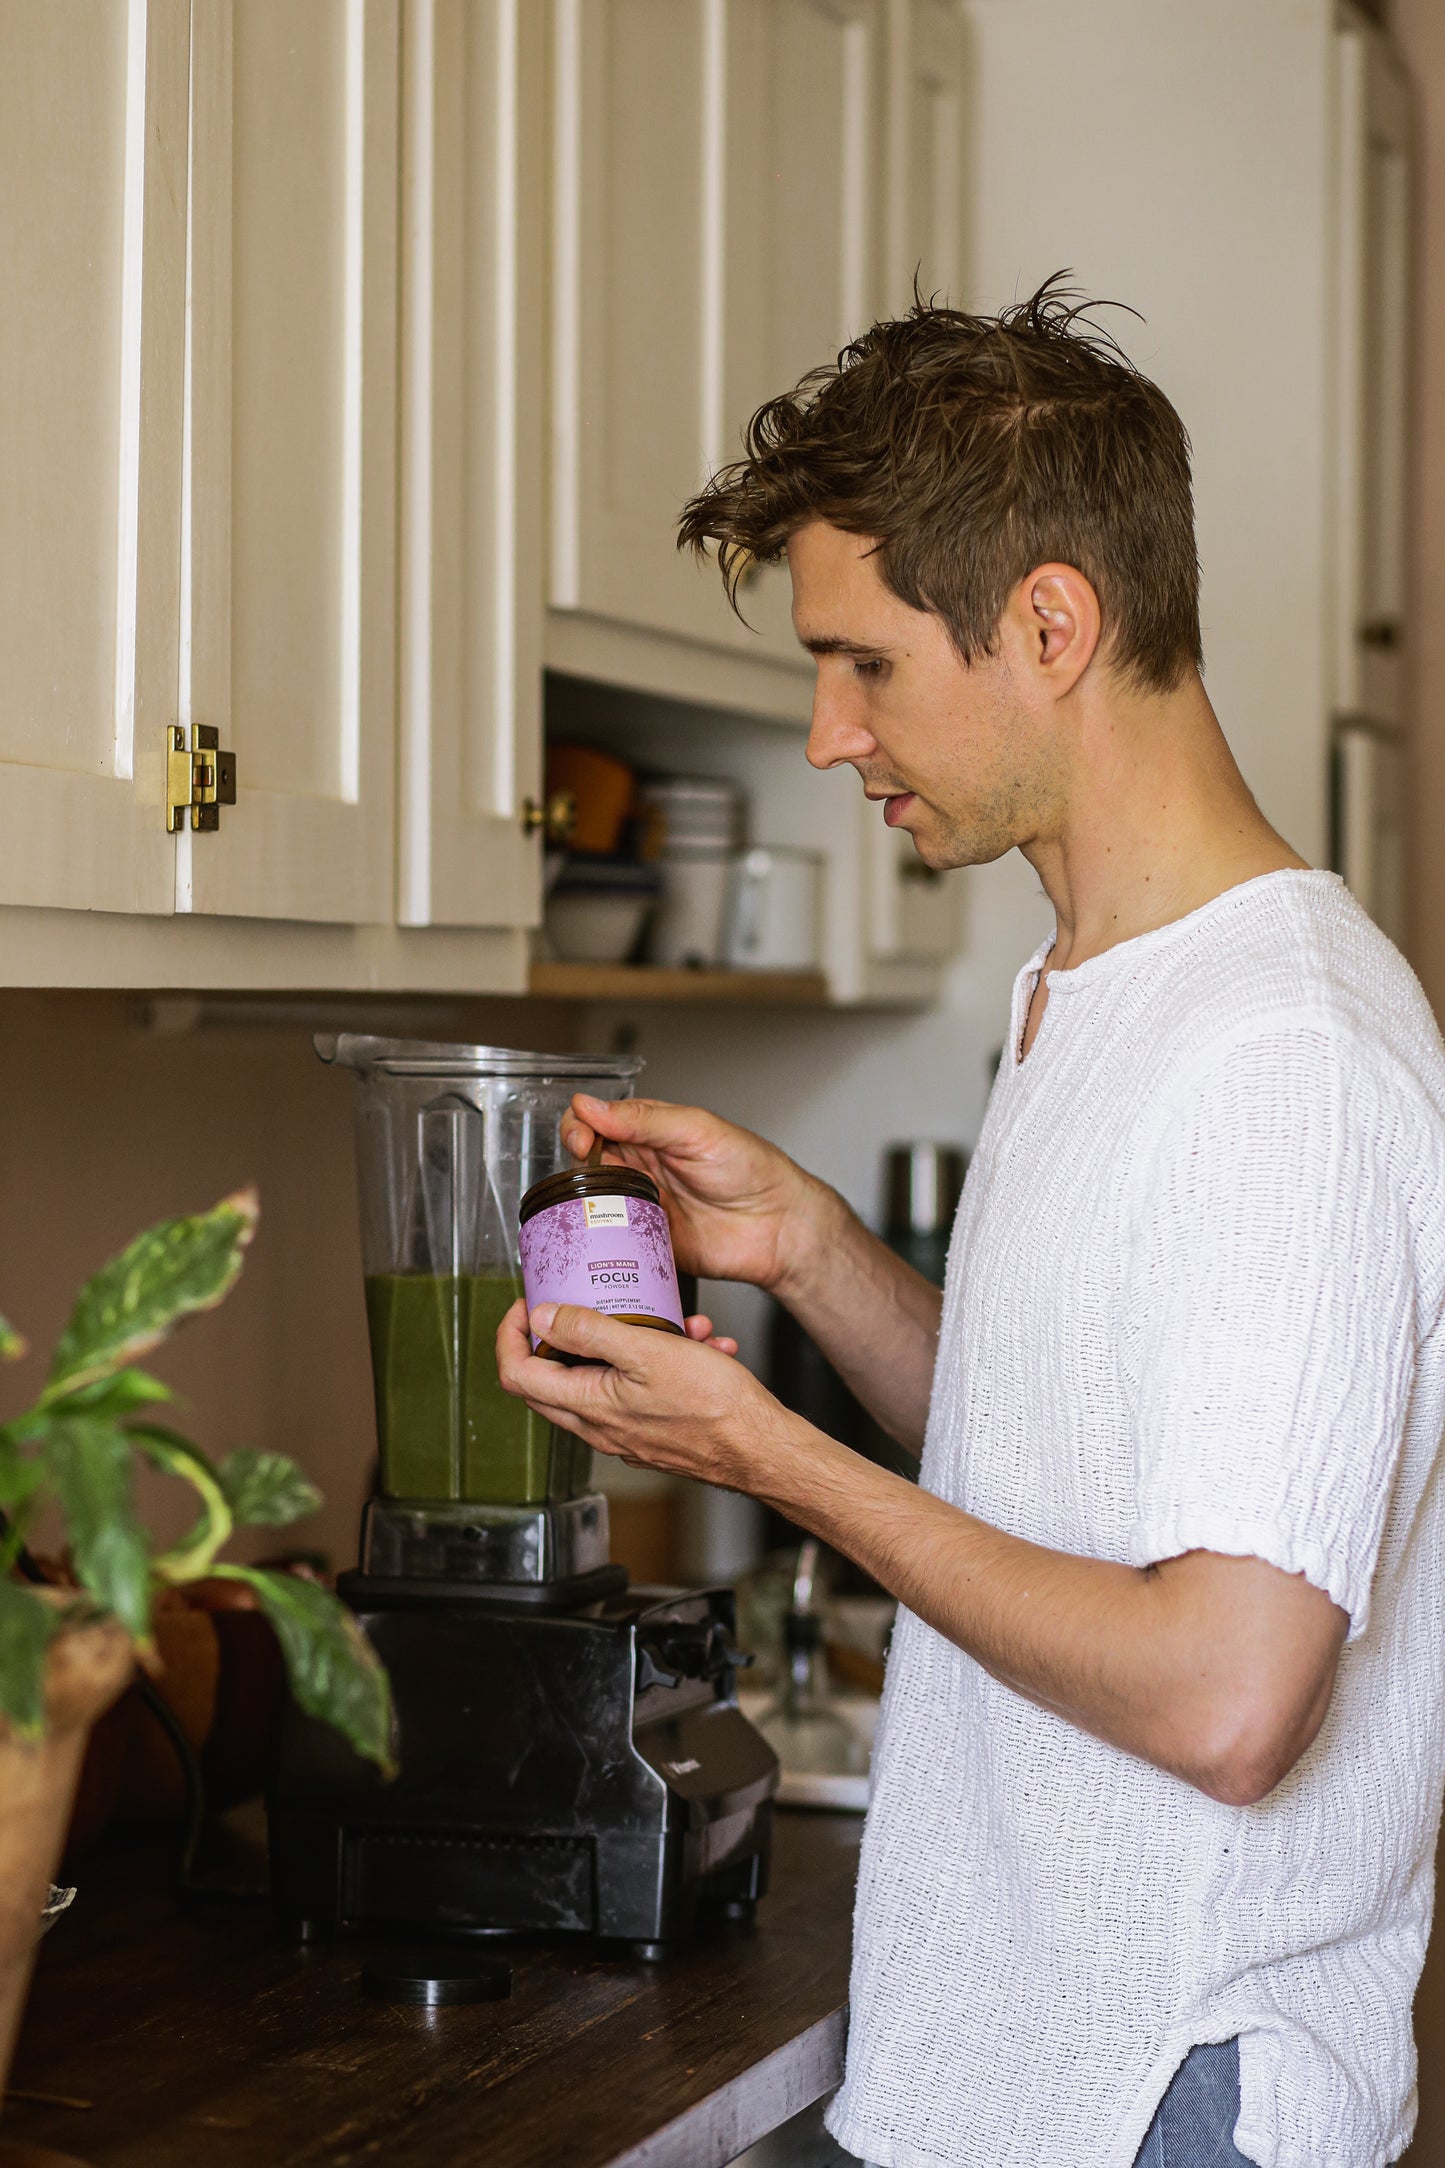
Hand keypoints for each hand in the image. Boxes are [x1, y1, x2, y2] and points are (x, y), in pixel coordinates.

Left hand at [495, 1298, 793, 1489]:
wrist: (762, 1449)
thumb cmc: (714, 1407)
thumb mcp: (647, 1351)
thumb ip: (589, 1332)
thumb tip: (543, 1318)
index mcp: (588, 1408)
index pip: (518, 1374)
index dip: (511, 1334)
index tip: (526, 1305)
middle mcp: (601, 1428)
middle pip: (553, 1378)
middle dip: (567, 1333)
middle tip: (581, 1302)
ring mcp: (626, 1433)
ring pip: (607, 1378)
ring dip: (633, 1341)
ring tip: (675, 1322)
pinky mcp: (653, 1432)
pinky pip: (641, 1390)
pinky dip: (662, 1361)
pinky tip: (700, 1345)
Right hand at [561, 1093, 830, 1295]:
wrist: (778, 1225)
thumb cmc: (750, 1168)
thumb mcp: (695, 1130)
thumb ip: (642, 1119)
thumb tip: (591, 1105)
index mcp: (648, 1133)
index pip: (596, 1123)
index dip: (579, 1128)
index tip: (582, 1139)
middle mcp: (639, 1168)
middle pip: (585, 1165)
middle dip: (576, 1168)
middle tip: (584, 1175)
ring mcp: (640, 1206)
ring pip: (592, 1205)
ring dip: (583, 1206)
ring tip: (590, 1208)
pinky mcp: (646, 1242)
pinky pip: (611, 1243)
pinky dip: (599, 1241)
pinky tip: (597, 1238)